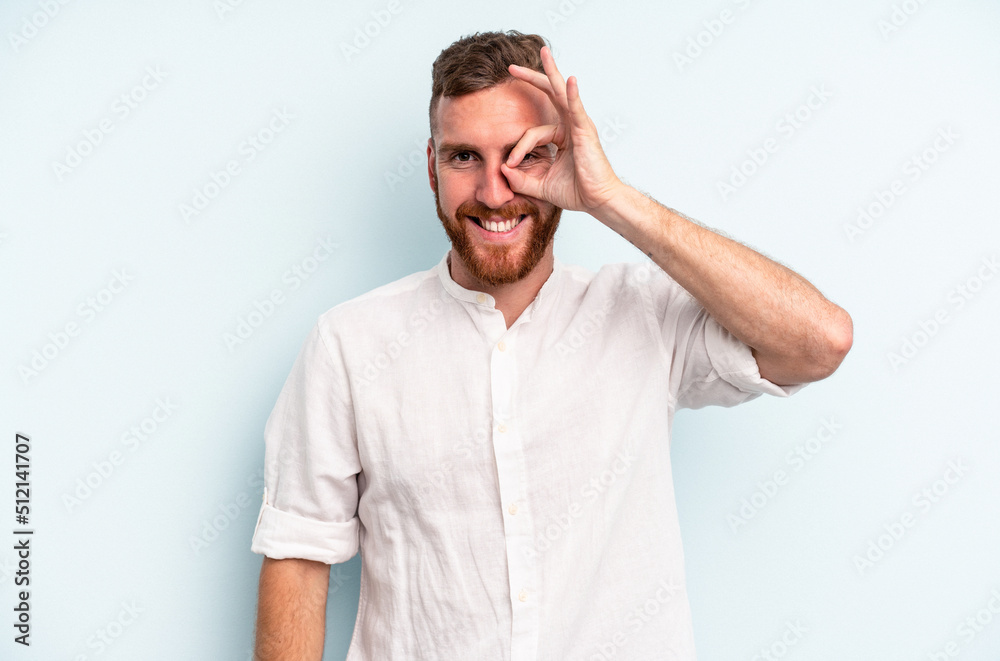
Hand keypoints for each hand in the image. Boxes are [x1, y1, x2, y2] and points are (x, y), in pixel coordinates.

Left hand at [502, 46, 622, 215]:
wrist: (597, 201)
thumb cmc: (576, 192)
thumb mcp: (541, 185)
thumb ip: (520, 178)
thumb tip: (502, 169)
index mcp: (561, 136)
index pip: (532, 133)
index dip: (518, 148)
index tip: (510, 165)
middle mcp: (570, 126)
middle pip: (549, 95)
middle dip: (531, 79)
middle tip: (512, 67)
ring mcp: (579, 126)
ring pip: (561, 94)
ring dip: (551, 72)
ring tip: (543, 53)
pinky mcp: (585, 131)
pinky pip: (576, 108)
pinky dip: (572, 94)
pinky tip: (569, 79)